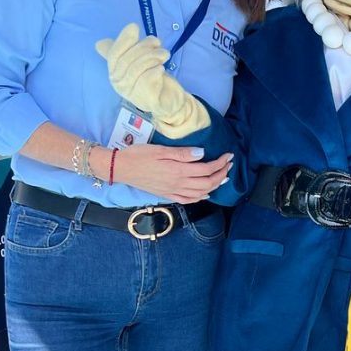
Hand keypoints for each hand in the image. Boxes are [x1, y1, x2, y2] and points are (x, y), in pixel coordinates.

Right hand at [92, 145, 231, 203]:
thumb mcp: (161, 150)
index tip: (229, 155)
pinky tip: (205, 194)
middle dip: (222, 174)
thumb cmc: (139, 155)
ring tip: (223, 178)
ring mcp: (173, 191)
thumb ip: (182, 153)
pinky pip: (188, 200)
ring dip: (215, 186)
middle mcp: (178, 184)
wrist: (121, 168)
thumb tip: (202, 153)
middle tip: (229, 165)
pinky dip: (200, 197)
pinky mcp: (167, 195)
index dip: (220, 163)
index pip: (206, 169)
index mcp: (178, 171)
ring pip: (201, 193)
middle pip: (207, 182)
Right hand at [95, 24, 209, 138]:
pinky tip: (161, 69)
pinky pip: (147, 80)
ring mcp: (133, 95)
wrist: (171, 100)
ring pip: (137, 69)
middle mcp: (120, 86)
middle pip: (127, 60)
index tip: (135, 27)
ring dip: (153, 56)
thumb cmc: (153, 77)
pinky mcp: (148, 101)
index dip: (123, 40)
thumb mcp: (138, 60)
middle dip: (143, 47)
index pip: (114, 55)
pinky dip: (156, 71)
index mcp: (115, 74)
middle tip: (158, 42)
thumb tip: (100, 43)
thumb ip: (123, 50)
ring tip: (164, 54)